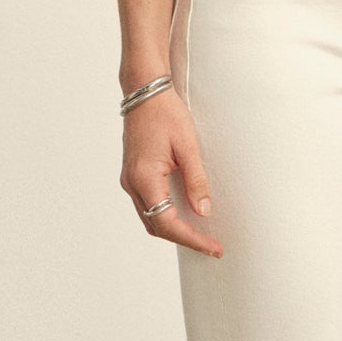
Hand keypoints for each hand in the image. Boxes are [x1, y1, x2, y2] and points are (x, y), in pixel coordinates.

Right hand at [120, 89, 222, 256]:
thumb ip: (196, 181)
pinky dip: (165, 215)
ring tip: (200, 235)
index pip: (166, 223)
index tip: (212, 247)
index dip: (190, 238)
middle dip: (183, 239)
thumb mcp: (188, 146)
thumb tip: (203, 211)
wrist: (145, 92)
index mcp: (144, 178)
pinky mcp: (133, 175)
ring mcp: (130, 180)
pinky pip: (148, 205)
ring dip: (174, 229)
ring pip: (150, 218)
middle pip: (156, 226)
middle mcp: (132, 183)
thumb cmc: (165, 113)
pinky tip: (184, 215)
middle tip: (211, 246)